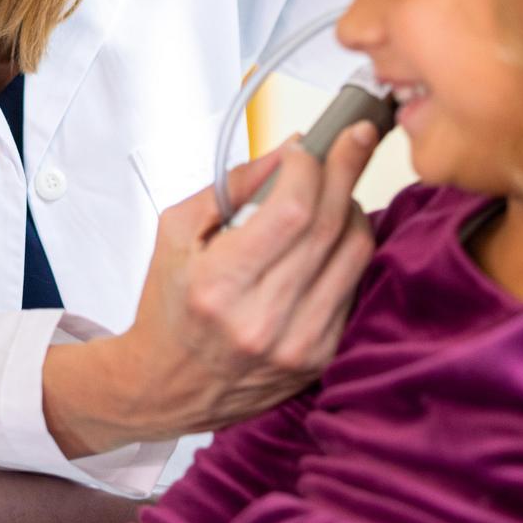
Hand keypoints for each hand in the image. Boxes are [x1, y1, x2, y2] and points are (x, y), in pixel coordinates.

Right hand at [43, 121, 379, 456]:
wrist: (167, 384)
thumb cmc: (170, 304)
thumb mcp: (177, 231)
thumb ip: (234, 185)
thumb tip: (290, 149)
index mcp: (220, 284)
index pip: (292, 211)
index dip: (311, 166)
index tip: (309, 145)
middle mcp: (263, 319)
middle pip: (330, 226)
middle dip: (346, 168)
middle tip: (353, 137)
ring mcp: (298, 343)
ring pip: (354, 253)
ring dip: (351, 207)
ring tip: (333, 190)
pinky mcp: (321, 357)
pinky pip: (356, 284)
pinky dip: (350, 249)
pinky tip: (331, 234)